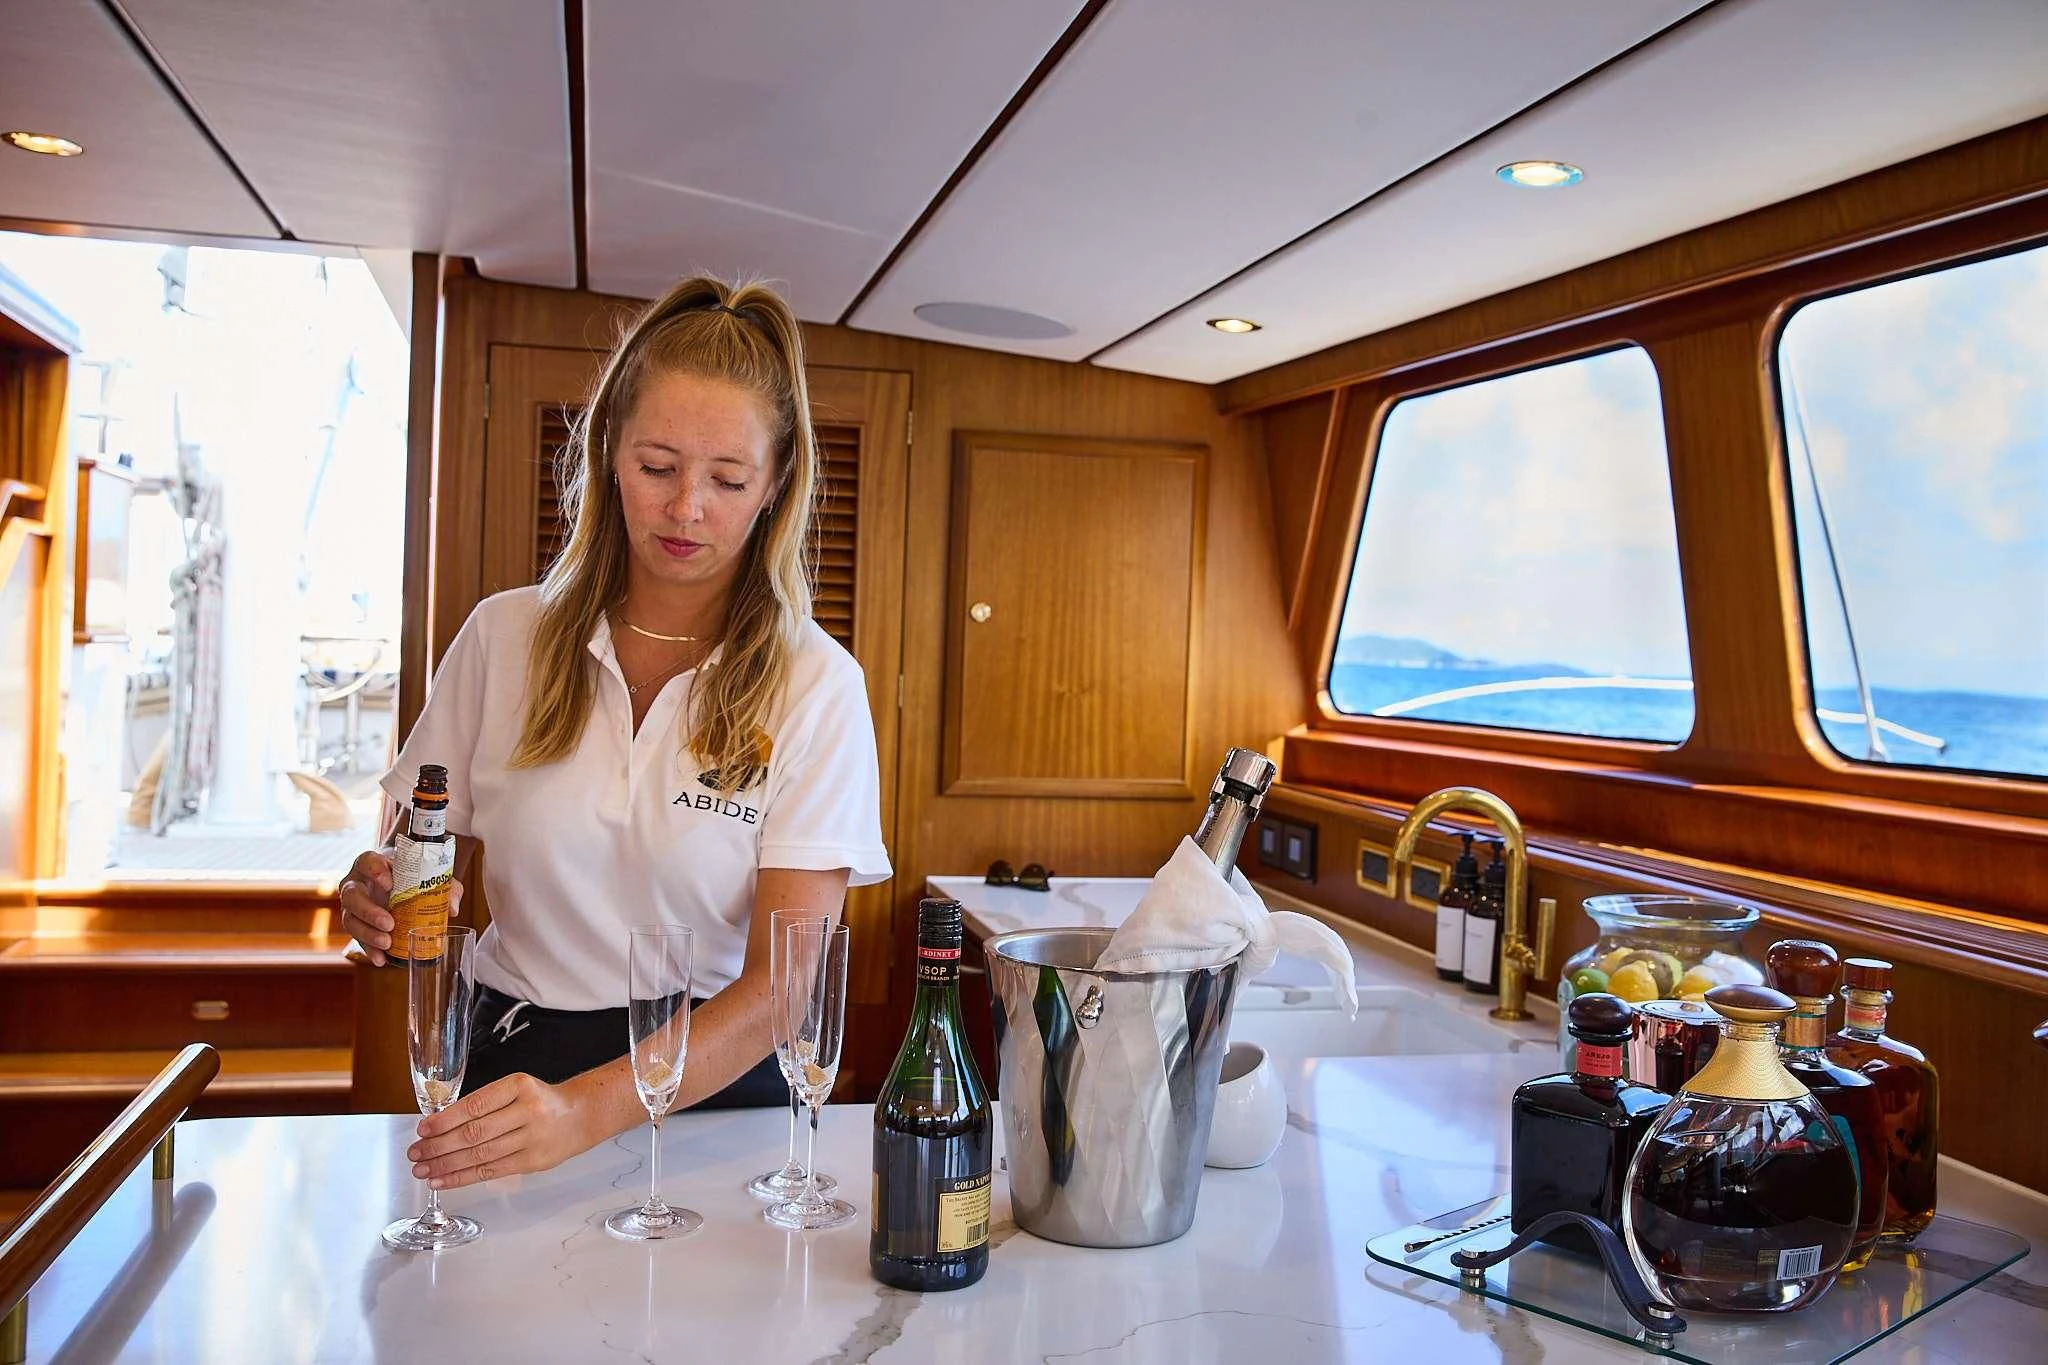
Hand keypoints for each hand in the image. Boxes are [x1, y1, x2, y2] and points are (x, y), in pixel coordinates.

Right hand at [338, 848, 461, 965]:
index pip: (366, 861)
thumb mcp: (429, 876)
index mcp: (371, 864)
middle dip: (369, 911)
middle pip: (352, 895)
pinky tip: (382, 959)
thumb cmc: (411, 876)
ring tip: (387, 943)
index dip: (374, 871)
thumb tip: (453, 908)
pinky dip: (370, 950)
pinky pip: (357, 939)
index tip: (389, 884)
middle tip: (389, 923)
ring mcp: (353, 906)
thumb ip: (445, 887)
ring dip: (368, 934)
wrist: (397, 886)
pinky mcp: (356, 925)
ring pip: (350, 920)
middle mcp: (356, 884)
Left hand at [408, 1074, 590, 1189]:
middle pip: (474, 1133)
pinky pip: (490, 1171)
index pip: (474, 1106)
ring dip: (446, 1164)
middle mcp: (527, 1111)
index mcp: (518, 1086)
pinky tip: (443, 1180)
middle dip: (439, 1145)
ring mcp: (532, 1138)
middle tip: (416, 1153)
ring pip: (480, 1155)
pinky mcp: (532, 1162)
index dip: (445, 1120)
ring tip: (423, 1169)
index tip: (423, 1129)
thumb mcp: (516, 1089)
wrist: (580, 1116)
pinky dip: (463, 1177)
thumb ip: (485, 1103)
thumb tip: (439, 1125)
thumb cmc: (541, 1101)